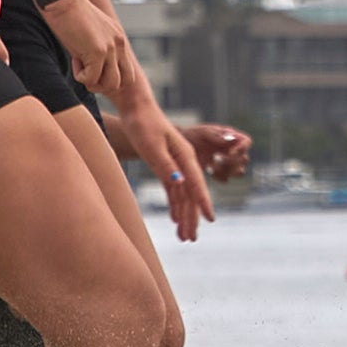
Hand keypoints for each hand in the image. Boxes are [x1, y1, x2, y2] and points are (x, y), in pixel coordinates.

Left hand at [107, 96, 213, 236]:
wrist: (136, 108)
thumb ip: (166, 166)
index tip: (210, 219)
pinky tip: (175, 218)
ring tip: (184, 236)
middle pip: (190, 193)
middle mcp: (184, 161)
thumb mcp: (152, 146)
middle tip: (190, 238)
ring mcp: (176, 164)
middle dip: (191, 217)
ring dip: (183, 215)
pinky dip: (175, 204)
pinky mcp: (166, 165)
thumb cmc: (144, 124)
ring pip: (182, 195)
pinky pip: (173, 189)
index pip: (196, 183)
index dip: (203, 203)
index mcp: (185, 155)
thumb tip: (179, 184)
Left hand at [183, 116, 253, 186]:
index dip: (241, 148)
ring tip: (213, 167)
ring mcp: (227, 162)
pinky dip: (220, 177)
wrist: (180, 147)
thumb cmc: (192, 136)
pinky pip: (226, 178)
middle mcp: (232, 149)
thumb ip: (217, 136)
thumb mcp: (203, 133)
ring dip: (228, 171)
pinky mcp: (219, 172)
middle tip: (217, 159)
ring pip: (239, 171)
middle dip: (232, 162)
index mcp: (230, 137)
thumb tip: (230, 140)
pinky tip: (209, 171)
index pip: (246, 142)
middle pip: (244, 159)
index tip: (229, 153)